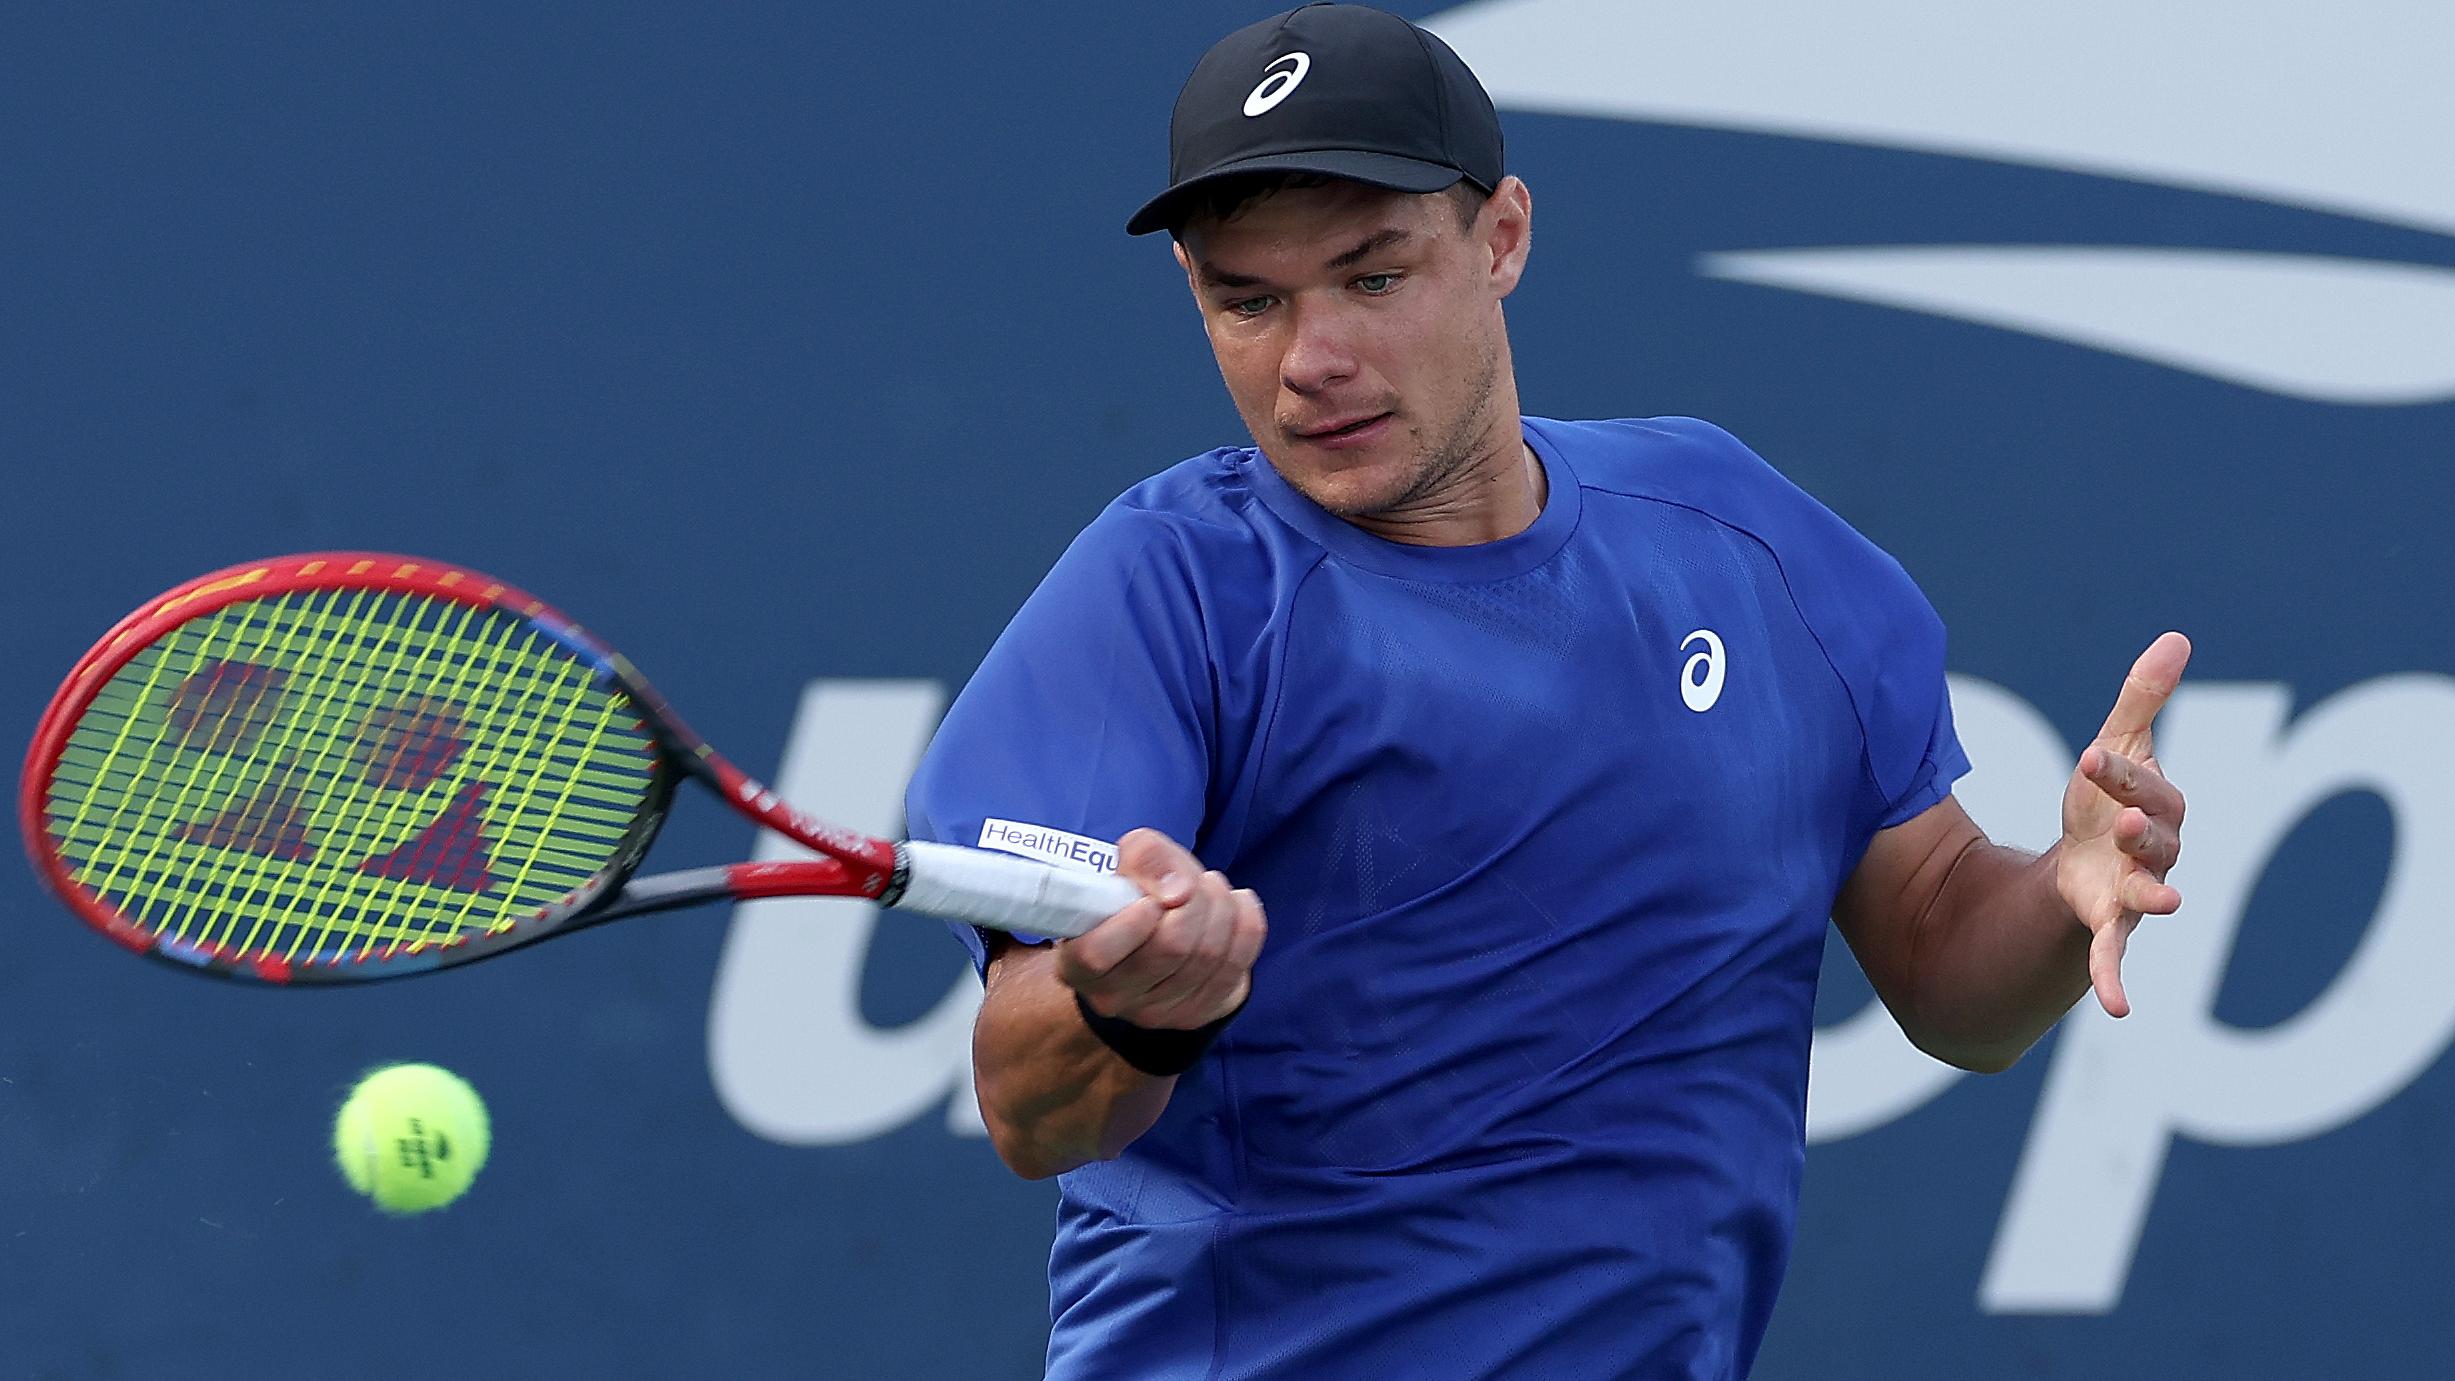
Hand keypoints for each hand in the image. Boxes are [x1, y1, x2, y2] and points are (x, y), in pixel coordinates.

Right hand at [1054, 828, 1265, 1030]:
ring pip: (1209, 954)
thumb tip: (1177, 890)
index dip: (1132, 920)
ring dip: (1219, 906)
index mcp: (1077, 963)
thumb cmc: (1136, 896)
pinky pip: (1237, 963)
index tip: (1151, 898)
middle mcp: (1113, 997)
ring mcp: (1158, 1012)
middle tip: (1192, 882)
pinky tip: (1235, 905)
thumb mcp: (1128, 862)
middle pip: (1170, 947)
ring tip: (1210, 888)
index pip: (1096, 953)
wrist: (1165, 935)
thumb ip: (1144, 856)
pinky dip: (1245, 922)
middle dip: (1194, 899)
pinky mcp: (1198, 1013)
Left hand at [2057, 631, 2191, 1017]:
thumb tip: (2176, 637)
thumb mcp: (2117, 747)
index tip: (2085, 758)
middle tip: (2126, 826)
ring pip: (2151, 896)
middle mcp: (2155, 853)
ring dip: (2152, 898)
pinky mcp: (2109, 927)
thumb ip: (2143, 699)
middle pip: (2155, 841)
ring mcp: (2135, 893)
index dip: (2117, 775)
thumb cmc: (2106, 800)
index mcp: (2156, 806)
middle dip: (2145, 833)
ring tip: (2160, 903)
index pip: (2142, 788)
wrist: (2084, 863)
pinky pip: (2116, 958)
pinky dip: (2116, 983)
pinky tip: (2118, 1011)